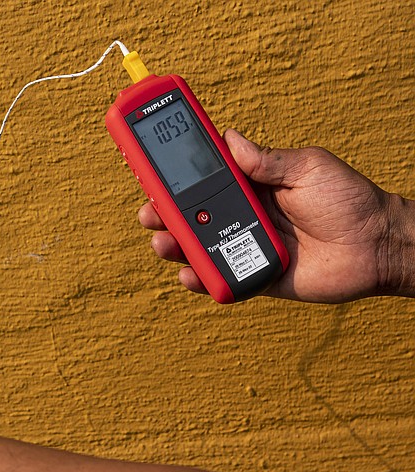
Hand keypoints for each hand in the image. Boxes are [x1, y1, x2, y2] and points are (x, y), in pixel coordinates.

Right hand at [139, 129, 409, 302]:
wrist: (377, 247)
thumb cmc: (350, 201)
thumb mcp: (308, 167)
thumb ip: (267, 160)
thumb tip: (229, 137)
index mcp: (251, 185)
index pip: (205, 176)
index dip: (176, 171)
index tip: (149, 163)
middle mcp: (242, 214)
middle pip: (190, 214)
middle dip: (162, 212)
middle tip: (149, 211)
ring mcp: (245, 245)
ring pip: (198, 247)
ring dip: (174, 244)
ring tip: (164, 242)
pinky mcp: (254, 275)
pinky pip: (220, 278)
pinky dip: (200, 279)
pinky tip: (189, 275)